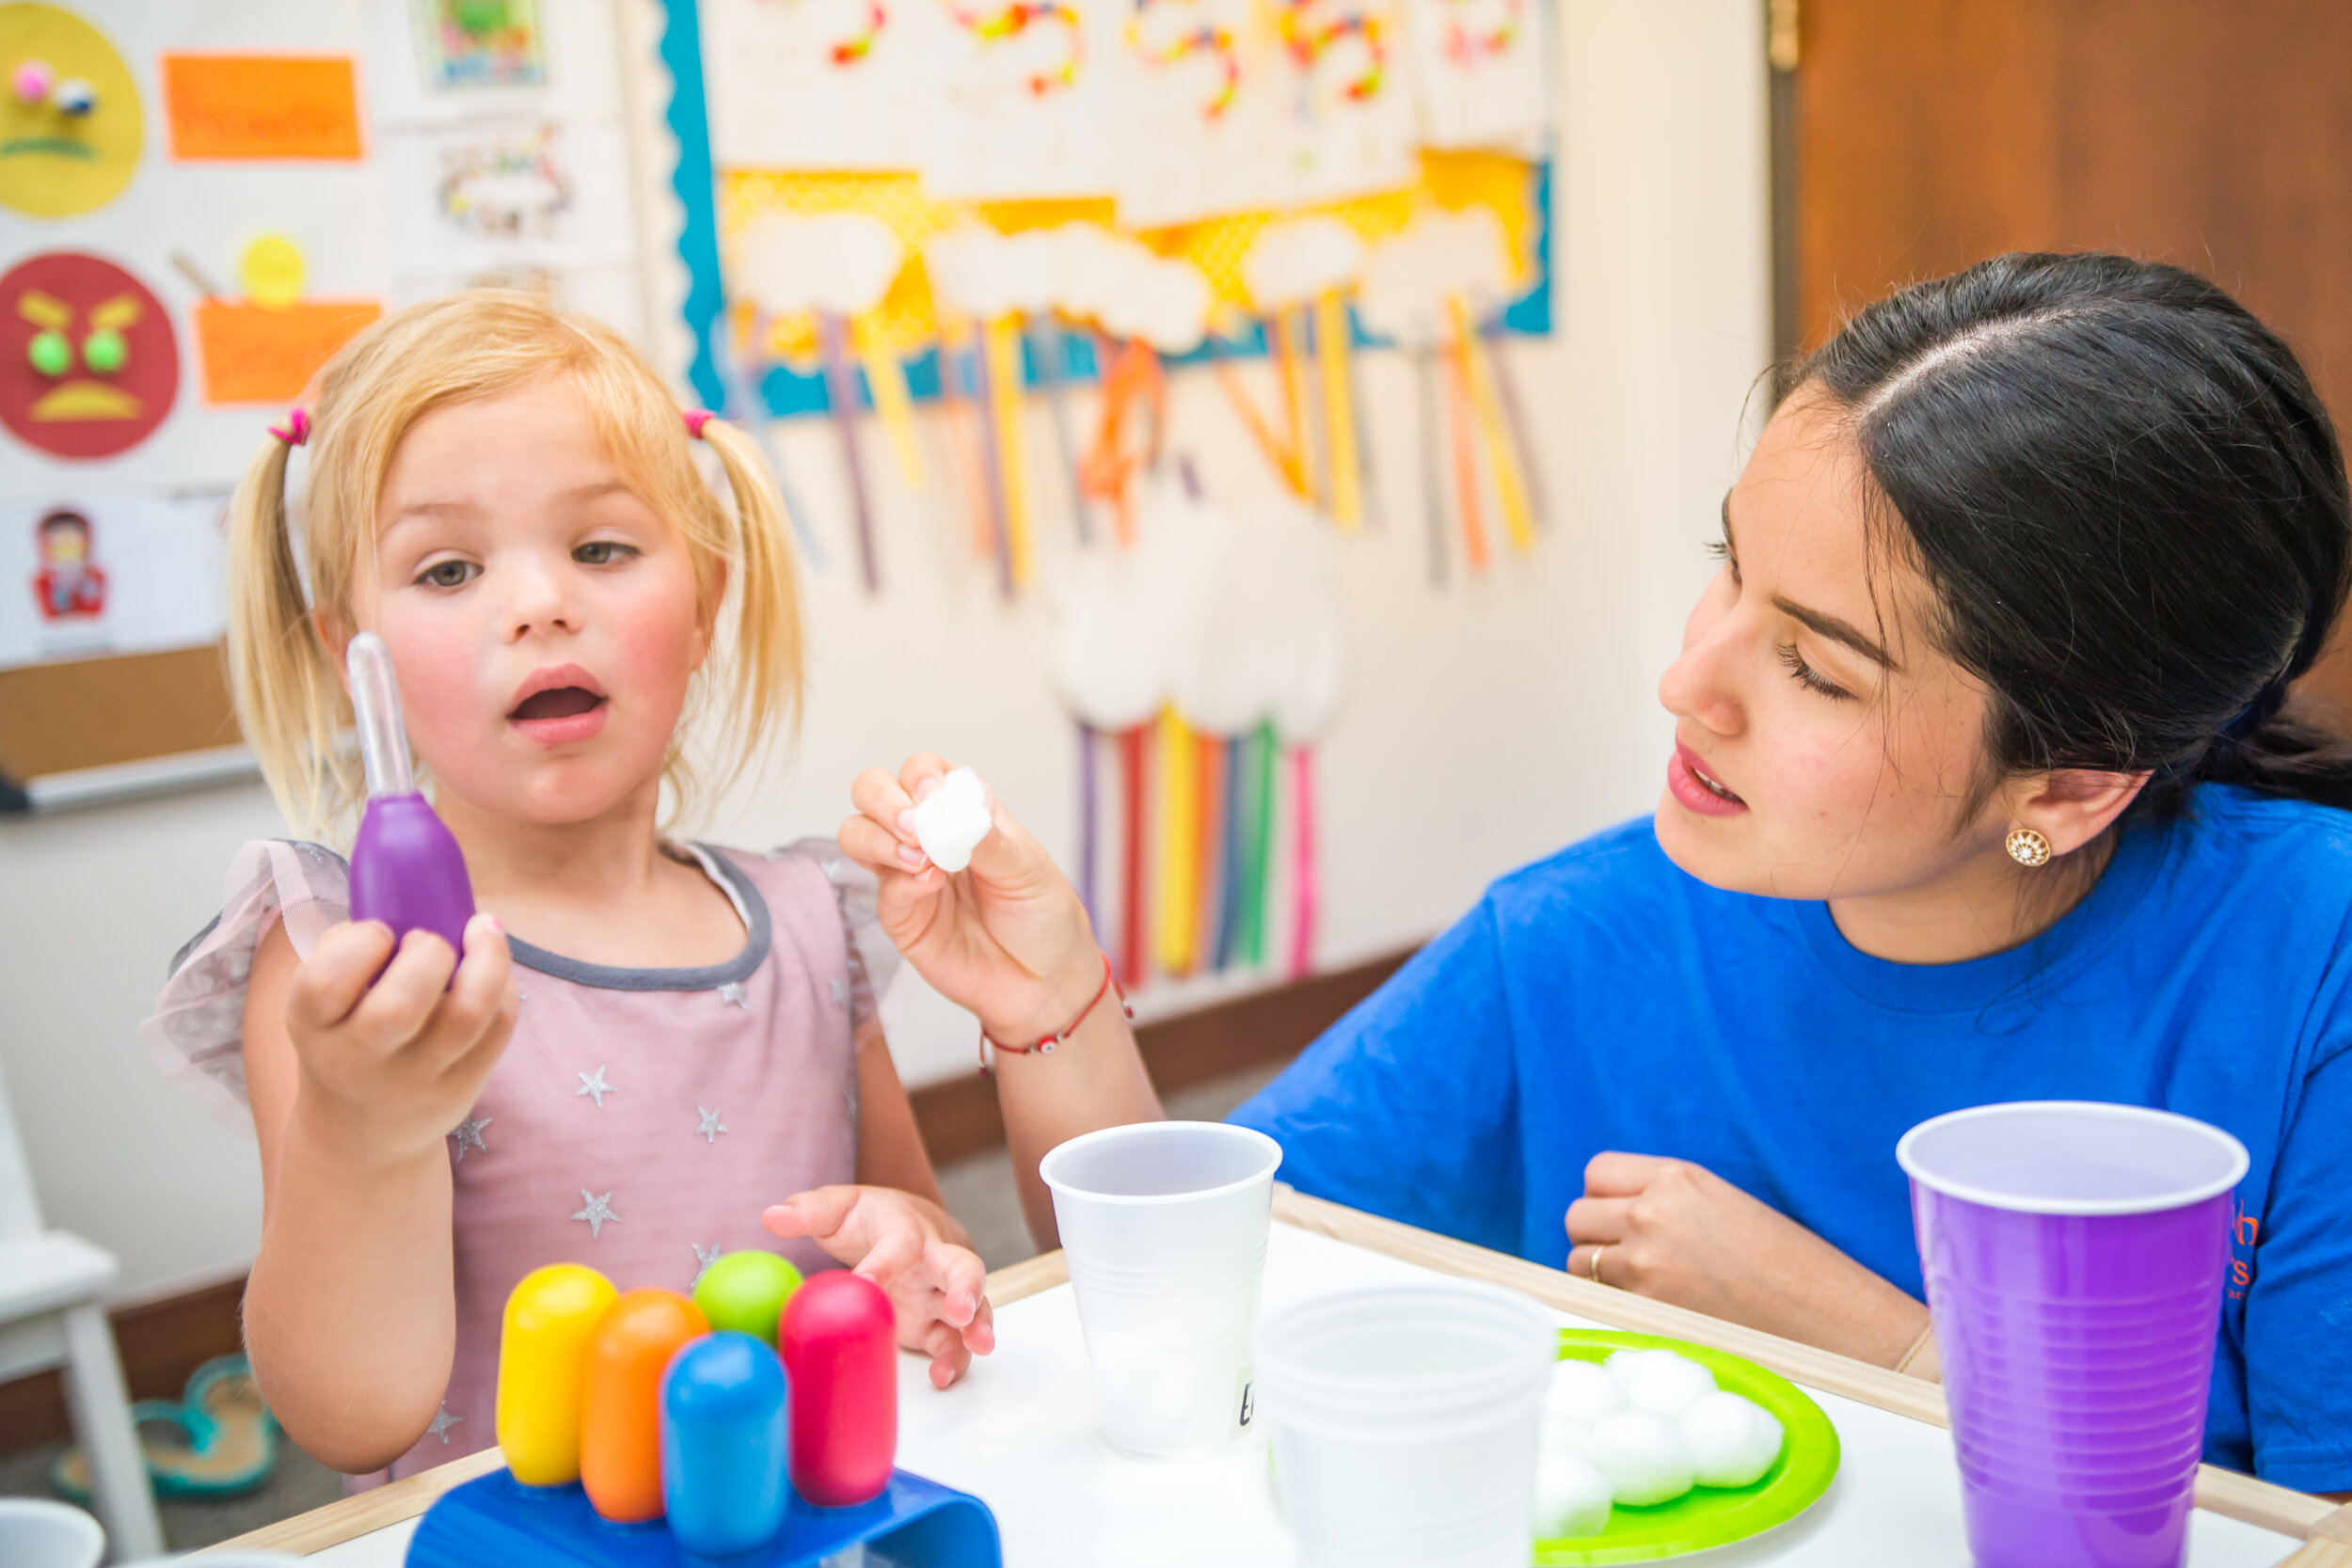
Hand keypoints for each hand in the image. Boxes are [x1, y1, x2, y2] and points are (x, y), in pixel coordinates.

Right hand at [282, 914, 516, 1164]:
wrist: (359, 1132)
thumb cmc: (344, 1036)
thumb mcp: (323, 1002)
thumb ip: (350, 947)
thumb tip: (412, 885)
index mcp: (311, 1027)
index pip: (324, 983)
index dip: (359, 945)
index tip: (380, 930)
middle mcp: (357, 1061)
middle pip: (400, 1006)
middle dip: (428, 954)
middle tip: (431, 941)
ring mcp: (414, 1081)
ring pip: (466, 1015)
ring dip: (486, 960)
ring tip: (483, 932)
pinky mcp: (461, 1091)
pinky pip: (497, 1027)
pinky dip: (503, 987)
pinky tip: (491, 969)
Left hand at [763, 1185, 995, 1388]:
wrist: (908, 1223)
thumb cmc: (869, 1218)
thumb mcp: (838, 1207)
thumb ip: (807, 1210)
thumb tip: (772, 1216)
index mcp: (905, 1229)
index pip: (900, 1243)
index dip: (884, 1264)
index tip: (864, 1284)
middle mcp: (934, 1259)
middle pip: (963, 1267)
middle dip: (967, 1288)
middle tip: (962, 1310)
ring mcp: (941, 1293)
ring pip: (973, 1307)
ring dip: (976, 1327)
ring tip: (977, 1346)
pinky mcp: (938, 1322)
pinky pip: (954, 1341)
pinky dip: (955, 1358)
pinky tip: (943, 1377)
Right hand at [839, 755, 1102, 1042]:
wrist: (1045, 982)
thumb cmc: (1042, 916)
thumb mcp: (1027, 869)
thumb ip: (986, 840)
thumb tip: (951, 813)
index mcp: (963, 810)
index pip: (921, 771)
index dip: (919, 775)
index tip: (932, 796)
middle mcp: (928, 835)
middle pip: (873, 792)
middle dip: (882, 799)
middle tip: (913, 825)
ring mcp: (908, 875)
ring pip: (856, 834)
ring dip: (879, 837)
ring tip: (920, 858)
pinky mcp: (901, 917)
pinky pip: (882, 890)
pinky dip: (900, 882)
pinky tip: (930, 887)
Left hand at [1565, 1153, 1928, 1366]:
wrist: (1827, 1316)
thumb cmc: (1786, 1263)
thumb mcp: (1725, 1206)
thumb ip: (1669, 1201)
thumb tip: (1620, 1213)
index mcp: (1679, 1177)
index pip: (1598, 1172)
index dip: (1604, 1196)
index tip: (1619, 1215)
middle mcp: (1654, 1211)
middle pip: (1577, 1214)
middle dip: (1593, 1234)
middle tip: (1625, 1256)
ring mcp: (1645, 1259)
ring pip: (1579, 1258)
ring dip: (1597, 1272)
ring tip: (1640, 1287)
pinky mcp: (1645, 1305)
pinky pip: (1596, 1296)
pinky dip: (1609, 1302)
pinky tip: (1644, 1309)